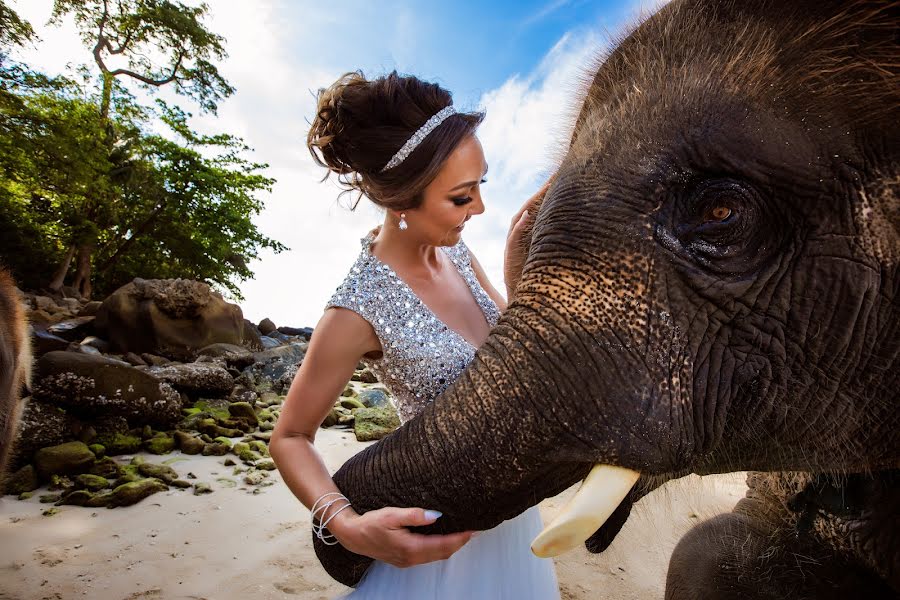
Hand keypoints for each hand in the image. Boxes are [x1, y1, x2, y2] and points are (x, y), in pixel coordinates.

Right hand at [328, 506, 475, 567]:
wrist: (353, 536)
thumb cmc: (371, 523)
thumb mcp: (392, 515)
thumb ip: (415, 515)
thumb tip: (436, 516)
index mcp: (410, 547)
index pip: (442, 545)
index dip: (459, 539)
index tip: (473, 530)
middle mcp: (411, 558)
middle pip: (442, 553)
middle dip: (459, 543)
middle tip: (474, 531)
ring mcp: (407, 561)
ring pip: (436, 557)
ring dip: (450, 547)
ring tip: (463, 535)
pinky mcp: (404, 560)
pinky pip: (428, 557)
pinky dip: (439, 549)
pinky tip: (443, 540)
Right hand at [503, 176, 554, 301]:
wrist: (523, 301)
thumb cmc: (538, 281)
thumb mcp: (549, 258)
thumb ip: (554, 242)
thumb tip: (570, 228)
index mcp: (530, 234)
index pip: (539, 209)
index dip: (549, 193)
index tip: (564, 177)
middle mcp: (520, 236)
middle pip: (529, 208)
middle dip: (542, 191)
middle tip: (556, 174)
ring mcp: (513, 245)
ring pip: (520, 218)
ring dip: (531, 203)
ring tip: (543, 189)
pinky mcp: (509, 256)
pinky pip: (513, 238)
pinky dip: (519, 226)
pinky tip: (526, 215)